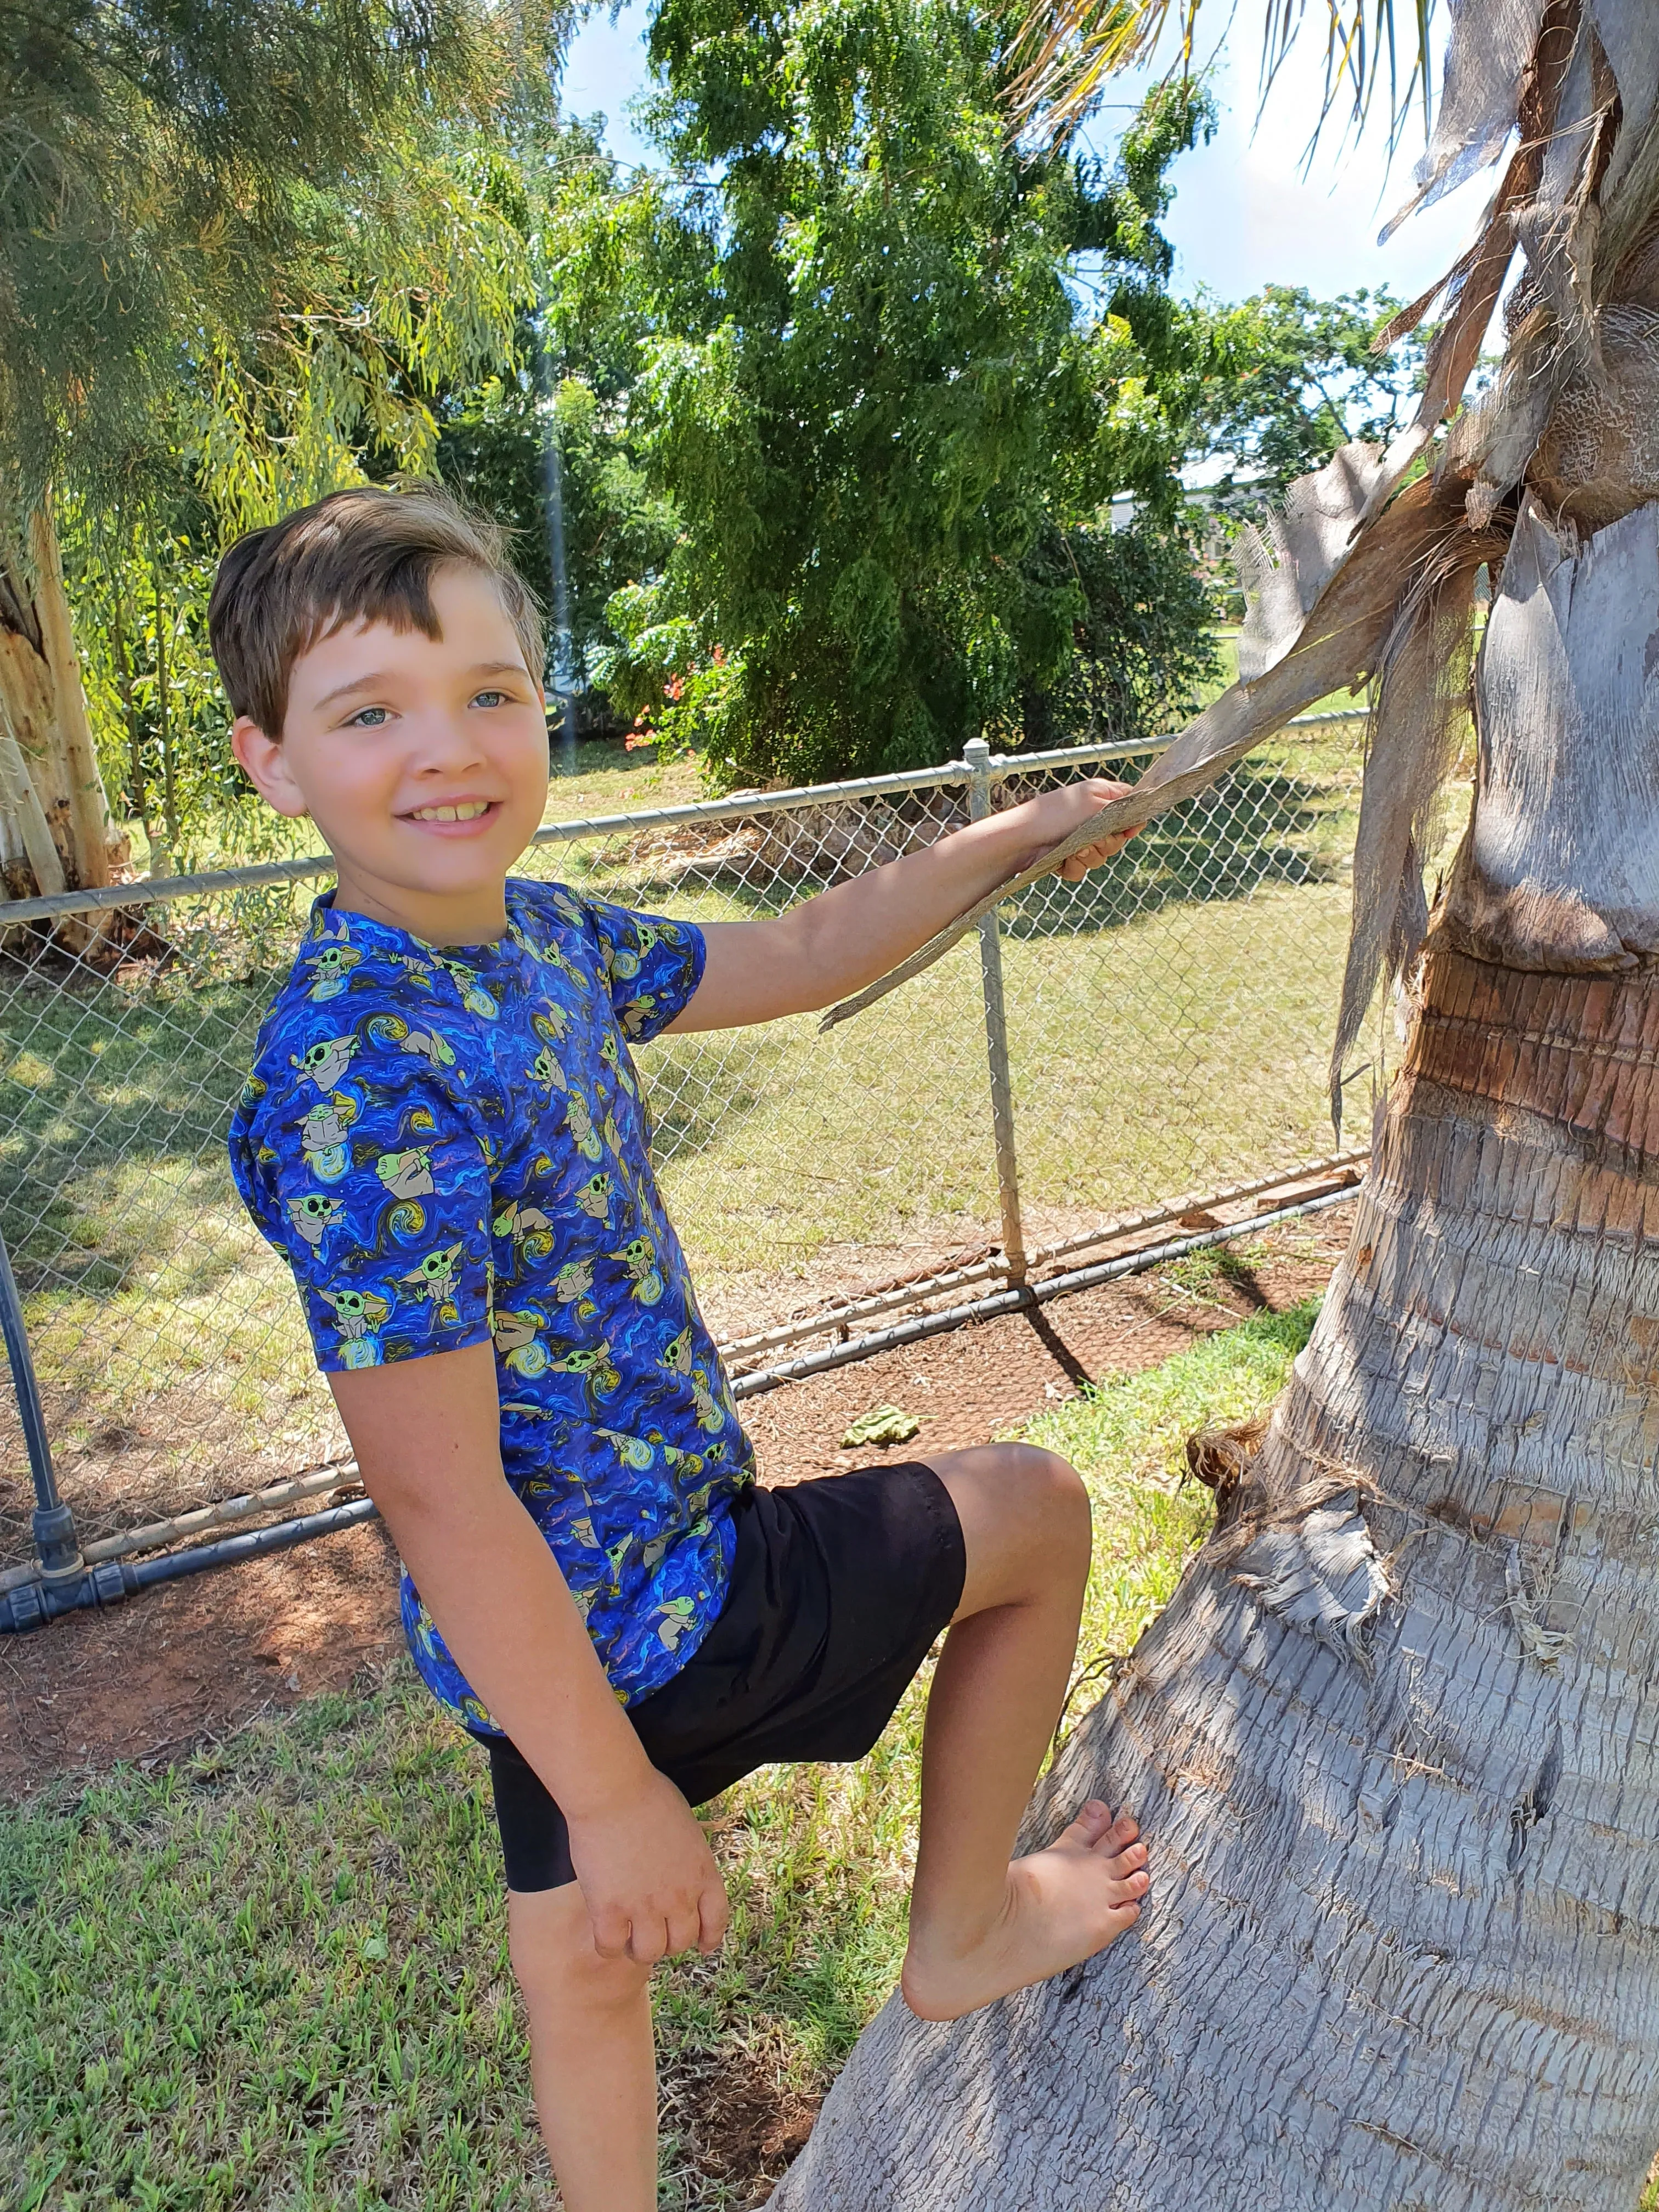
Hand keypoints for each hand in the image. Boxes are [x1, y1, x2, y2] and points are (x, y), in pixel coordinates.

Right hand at [565, 1766, 730, 1964]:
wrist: (614, 1789)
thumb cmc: (647, 1794)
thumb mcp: (686, 1826)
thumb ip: (688, 1856)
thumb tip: (680, 1870)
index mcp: (702, 1873)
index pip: (715, 1920)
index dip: (708, 1938)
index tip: (701, 1945)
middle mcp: (679, 1896)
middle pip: (680, 1943)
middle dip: (668, 1942)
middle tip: (652, 1933)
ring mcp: (645, 1906)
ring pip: (649, 1953)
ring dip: (639, 1950)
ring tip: (627, 1938)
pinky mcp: (610, 1909)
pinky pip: (611, 1947)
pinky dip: (608, 1946)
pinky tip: (604, 1933)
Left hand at [1035, 778, 1139, 880]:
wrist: (1022, 838)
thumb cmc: (1055, 814)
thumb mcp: (1093, 803)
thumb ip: (1121, 809)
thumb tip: (1140, 817)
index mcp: (1100, 797)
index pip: (1130, 807)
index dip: (1132, 821)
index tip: (1128, 831)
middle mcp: (1092, 818)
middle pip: (1118, 838)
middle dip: (1107, 843)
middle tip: (1092, 838)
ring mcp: (1080, 839)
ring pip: (1102, 857)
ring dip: (1089, 856)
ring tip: (1073, 849)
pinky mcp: (1068, 858)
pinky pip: (1083, 869)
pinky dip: (1075, 866)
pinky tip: (1064, 859)